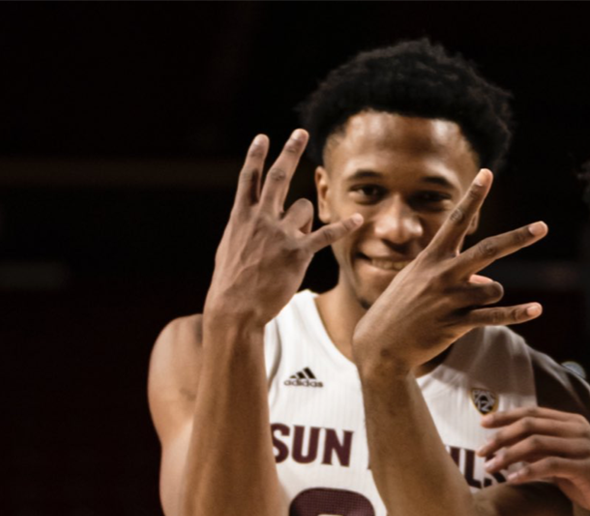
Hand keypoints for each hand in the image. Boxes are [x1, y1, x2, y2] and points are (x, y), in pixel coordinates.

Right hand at [204, 130, 361, 327]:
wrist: (235, 309)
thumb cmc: (232, 281)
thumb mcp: (230, 247)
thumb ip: (243, 227)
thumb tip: (249, 215)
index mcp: (242, 217)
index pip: (249, 178)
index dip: (256, 156)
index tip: (263, 137)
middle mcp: (260, 219)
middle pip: (278, 177)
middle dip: (289, 152)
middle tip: (300, 132)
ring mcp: (279, 234)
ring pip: (304, 209)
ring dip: (305, 221)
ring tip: (294, 243)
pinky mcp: (297, 253)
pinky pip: (326, 234)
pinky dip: (344, 226)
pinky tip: (358, 219)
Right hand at [351, 169, 546, 376]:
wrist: (381, 345)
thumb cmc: (401, 307)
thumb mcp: (422, 282)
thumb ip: (457, 277)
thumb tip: (489, 286)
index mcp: (431, 257)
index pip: (456, 220)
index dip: (473, 196)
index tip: (487, 173)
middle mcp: (441, 274)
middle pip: (487, 251)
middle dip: (517, 238)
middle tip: (543, 227)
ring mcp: (449, 299)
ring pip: (493, 289)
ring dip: (491, 295)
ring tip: (469, 304)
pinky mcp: (455, 324)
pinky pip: (493, 316)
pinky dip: (517, 313)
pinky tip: (536, 309)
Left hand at [479, 407, 589, 515]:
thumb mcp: (564, 461)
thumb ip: (542, 451)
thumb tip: (510, 448)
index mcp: (572, 422)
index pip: (533, 412)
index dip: (506, 415)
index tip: (483, 423)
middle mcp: (578, 430)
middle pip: (531, 425)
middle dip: (502, 436)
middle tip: (481, 451)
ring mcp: (584, 447)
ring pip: (537, 443)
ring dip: (509, 455)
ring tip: (491, 467)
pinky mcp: (586, 467)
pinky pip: (551, 465)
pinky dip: (528, 471)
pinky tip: (513, 479)